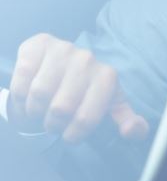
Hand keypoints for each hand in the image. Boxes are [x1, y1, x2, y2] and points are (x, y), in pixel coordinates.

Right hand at [8, 33, 147, 140]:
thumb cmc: (89, 97)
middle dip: (53, 124)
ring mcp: (62, 49)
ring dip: (35, 111)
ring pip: (39, 94)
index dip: (74, 134)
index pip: (87, 118)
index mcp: (108, 77)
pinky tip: (29, 95)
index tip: (70, 135)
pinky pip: (22, 78)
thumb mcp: (112, 112)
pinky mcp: (38, 45)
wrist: (63, 73)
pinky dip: (21, 95)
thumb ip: (131, 125)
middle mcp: (87, 59)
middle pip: (60, 108)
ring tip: (41, 110)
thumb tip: (131, 131)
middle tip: (53, 123)